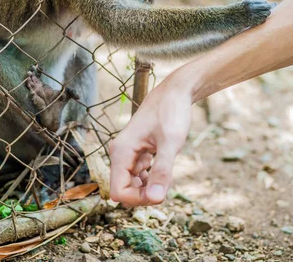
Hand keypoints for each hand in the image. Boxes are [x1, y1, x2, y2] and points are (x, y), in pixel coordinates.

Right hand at [109, 75, 192, 205]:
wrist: (175, 92)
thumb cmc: (171, 112)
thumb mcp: (171, 143)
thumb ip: (162, 171)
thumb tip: (155, 198)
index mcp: (121, 152)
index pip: (118, 192)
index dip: (138, 199)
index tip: (160, 193)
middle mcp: (119, 153)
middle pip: (124, 190)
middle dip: (145, 194)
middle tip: (167, 182)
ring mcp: (127, 153)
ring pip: (132, 183)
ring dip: (149, 186)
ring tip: (166, 172)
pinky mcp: (136, 152)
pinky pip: (138, 175)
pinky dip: (151, 177)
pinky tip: (164, 167)